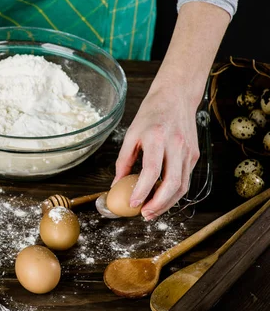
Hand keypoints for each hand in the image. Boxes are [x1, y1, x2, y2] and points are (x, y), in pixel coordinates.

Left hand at [114, 82, 200, 220]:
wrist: (176, 96)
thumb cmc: (151, 114)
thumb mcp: (131, 133)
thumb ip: (123, 160)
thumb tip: (116, 184)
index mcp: (157, 138)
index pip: (151, 171)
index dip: (142, 190)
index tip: (132, 204)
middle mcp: (176, 145)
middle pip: (172, 183)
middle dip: (158, 204)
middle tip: (144, 214)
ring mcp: (188, 151)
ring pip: (182, 186)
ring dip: (167, 203)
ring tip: (151, 211)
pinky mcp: (194, 155)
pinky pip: (186, 179)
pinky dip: (174, 193)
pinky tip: (162, 198)